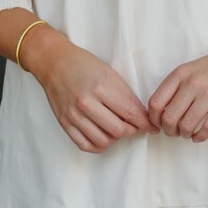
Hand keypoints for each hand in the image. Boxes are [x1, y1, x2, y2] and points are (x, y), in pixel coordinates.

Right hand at [24, 29, 155, 155]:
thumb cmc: (85, 65)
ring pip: (103, 141)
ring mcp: (73, 115)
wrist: (54, 63)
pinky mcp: (64, 123)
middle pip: (119, 130)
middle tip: (134, 126)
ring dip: (115, 138)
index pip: (131, 113)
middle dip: (132, 131)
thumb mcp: (110, 74)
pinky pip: (85, 145)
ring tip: (117, 129)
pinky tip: (103, 136)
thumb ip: (126, 96)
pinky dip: (98, 145)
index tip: (153, 128)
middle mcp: (86, 103)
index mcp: (101, 87)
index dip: (145, 123)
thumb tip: (142, 117)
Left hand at [146, 22, 207, 142]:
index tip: (159, 125)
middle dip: (169, 131)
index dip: (154, 119)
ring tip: (188, 134)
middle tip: (175, 132)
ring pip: (186, 126)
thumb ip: (176, 86)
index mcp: (180, 74)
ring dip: (185, 135)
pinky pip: (207, 129)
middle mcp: (192, 83)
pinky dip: (200, 137)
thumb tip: (161, 112)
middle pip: (169, 118)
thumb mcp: (190, 69)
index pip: (155, 103)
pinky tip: (200, 136)